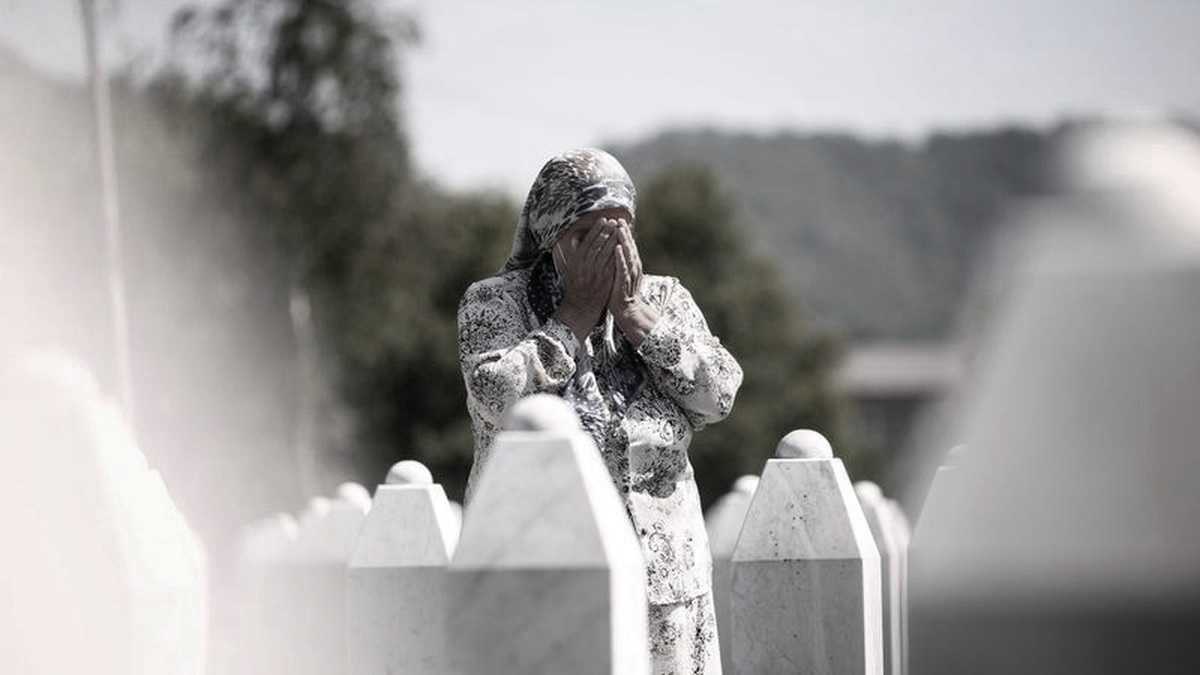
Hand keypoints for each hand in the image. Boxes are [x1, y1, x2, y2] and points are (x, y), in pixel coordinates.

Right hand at [553, 217, 617, 340]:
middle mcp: (585, 267)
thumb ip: (576, 253)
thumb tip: (579, 237)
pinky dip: (618, 255)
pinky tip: (624, 246)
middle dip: (607, 232)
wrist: (580, 307)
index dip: (596, 229)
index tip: (604, 220)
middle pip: (598, 245)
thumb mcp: (571, 267)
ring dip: (614, 240)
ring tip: (620, 230)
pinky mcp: (605, 281)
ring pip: (607, 253)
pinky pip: (613, 265)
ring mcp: (596, 274)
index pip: (588, 241)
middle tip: (615, 221)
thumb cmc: (576, 286)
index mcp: (576, 261)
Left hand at [607, 220, 643, 315]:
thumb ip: (619, 262)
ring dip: (624, 241)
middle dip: (625, 233)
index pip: (629, 245)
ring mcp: (630, 274)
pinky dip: (620, 257)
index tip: (619, 221)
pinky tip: (617, 248)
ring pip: (628, 254)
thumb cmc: (620, 291)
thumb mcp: (620, 273)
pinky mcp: (624, 281)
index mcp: (632, 264)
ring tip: (619, 229)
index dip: (625, 233)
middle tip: (619, 220)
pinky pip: (623, 267)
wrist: (627, 310)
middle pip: (630, 247)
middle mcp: (634, 267)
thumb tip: (614, 249)